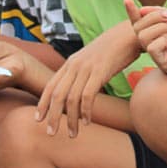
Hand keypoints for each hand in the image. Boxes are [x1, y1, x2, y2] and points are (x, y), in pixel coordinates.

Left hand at [35, 20, 138, 137]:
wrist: (128, 34)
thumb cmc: (112, 50)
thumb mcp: (90, 59)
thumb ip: (80, 73)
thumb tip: (76, 91)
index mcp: (70, 63)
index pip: (50, 86)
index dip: (42, 104)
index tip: (38, 120)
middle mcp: (74, 65)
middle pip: (57, 95)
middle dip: (53, 116)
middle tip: (51, 133)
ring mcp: (86, 68)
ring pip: (71, 99)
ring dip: (71, 119)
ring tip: (73, 133)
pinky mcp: (100, 71)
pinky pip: (88, 95)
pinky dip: (86, 111)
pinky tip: (87, 121)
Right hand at [125, 0, 166, 78]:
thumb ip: (160, 13)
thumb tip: (141, 10)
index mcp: (156, 31)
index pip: (139, 21)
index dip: (131, 11)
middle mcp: (154, 42)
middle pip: (138, 28)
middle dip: (152, 17)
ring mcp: (158, 54)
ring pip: (142, 37)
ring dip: (158, 27)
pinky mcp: (164, 63)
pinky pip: (152, 49)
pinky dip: (161, 40)